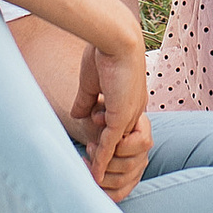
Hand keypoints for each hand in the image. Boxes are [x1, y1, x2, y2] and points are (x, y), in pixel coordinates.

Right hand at [73, 34, 152, 198]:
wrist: (115, 37)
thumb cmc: (104, 51)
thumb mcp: (92, 82)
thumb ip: (85, 101)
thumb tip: (78, 115)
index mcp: (129, 99)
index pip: (120, 127)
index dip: (105, 138)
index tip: (90, 144)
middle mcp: (134, 110)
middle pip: (122, 142)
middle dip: (106, 154)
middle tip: (88, 159)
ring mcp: (129, 114)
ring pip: (117, 147)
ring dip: (101, 159)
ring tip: (87, 163)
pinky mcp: (121, 117)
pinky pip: (111, 144)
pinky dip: (102, 160)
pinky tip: (94, 174)